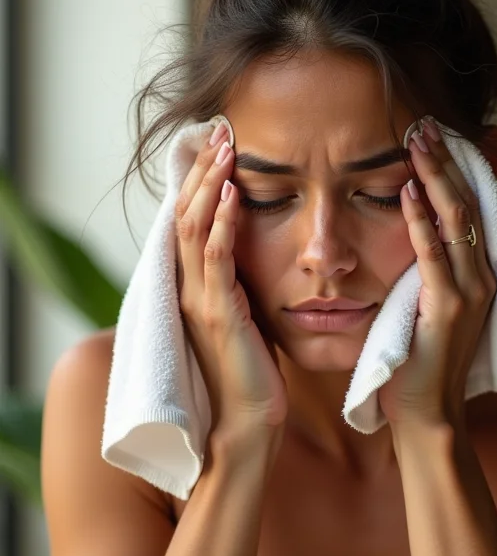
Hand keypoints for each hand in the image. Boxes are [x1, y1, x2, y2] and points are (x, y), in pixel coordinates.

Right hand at [175, 121, 287, 436]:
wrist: (247, 421)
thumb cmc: (250, 371)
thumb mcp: (242, 316)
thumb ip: (237, 283)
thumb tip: (251, 252)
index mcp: (194, 287)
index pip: (189, 221)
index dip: (201, 183)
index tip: (221, 148)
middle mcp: (188, 288)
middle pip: (185, 215)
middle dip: (203, 172)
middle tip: (220, 134)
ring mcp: (199, 300)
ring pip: (194, 228)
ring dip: (210, 186)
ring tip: (225, 149)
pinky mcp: (218, 314)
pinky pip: (215, 259)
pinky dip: (222, 223)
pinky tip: (234, 194)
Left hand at [378, 117, 496, 429]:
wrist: (429, 410)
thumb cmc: (422, 358)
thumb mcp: (431, 303)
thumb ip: (432, 265)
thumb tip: (417, 227)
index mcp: (481, 272)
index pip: (473, 209)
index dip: (458, 169)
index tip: (437, 136)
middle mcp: (483, 275)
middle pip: (468, 204)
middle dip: (446, 161)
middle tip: (425, 125)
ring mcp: (470, 291)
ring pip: (457, 220)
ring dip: (435, 177)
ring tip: (417, 140)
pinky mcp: (448, 308)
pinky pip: (433, 256)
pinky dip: (420, 222)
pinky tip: (406, 192)